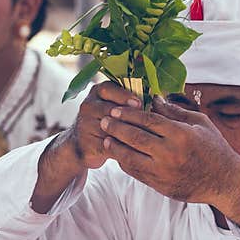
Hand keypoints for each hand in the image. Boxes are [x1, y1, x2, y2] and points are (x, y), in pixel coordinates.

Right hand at [33, 82, 141, 213]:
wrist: (79, 146)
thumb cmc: (105, 122)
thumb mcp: (113, 107)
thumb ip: (130, 102)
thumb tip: (159, 100)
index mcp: (96, 93)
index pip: (108, 88)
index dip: (124, 95)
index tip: (139, 102)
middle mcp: (88, 106)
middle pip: (108, 108)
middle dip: (128, 115)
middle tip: (145, 120)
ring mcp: (85, 125)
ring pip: (109, 128)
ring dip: (127, 132)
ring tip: (144, 136)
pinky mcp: (87, 144)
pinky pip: (108, 146)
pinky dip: (122, 148)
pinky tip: (137, 151)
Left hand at [99, 95, 239, 220]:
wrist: (224, 181)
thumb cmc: (213, 147)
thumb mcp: (199, 123)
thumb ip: (174, 111)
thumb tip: (153, 98)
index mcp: (181, 134)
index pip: (147, 120)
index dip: (129, 114)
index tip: (116, 109)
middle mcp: (170, 153)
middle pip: (135, 137)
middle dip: (116, 128)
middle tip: (104, 120)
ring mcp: (164, 172)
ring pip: (131, 157)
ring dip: (116, 147)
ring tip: (106, 138)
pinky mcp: (160, 185)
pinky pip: (136, 173)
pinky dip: (125, 162)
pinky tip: (119, 154)